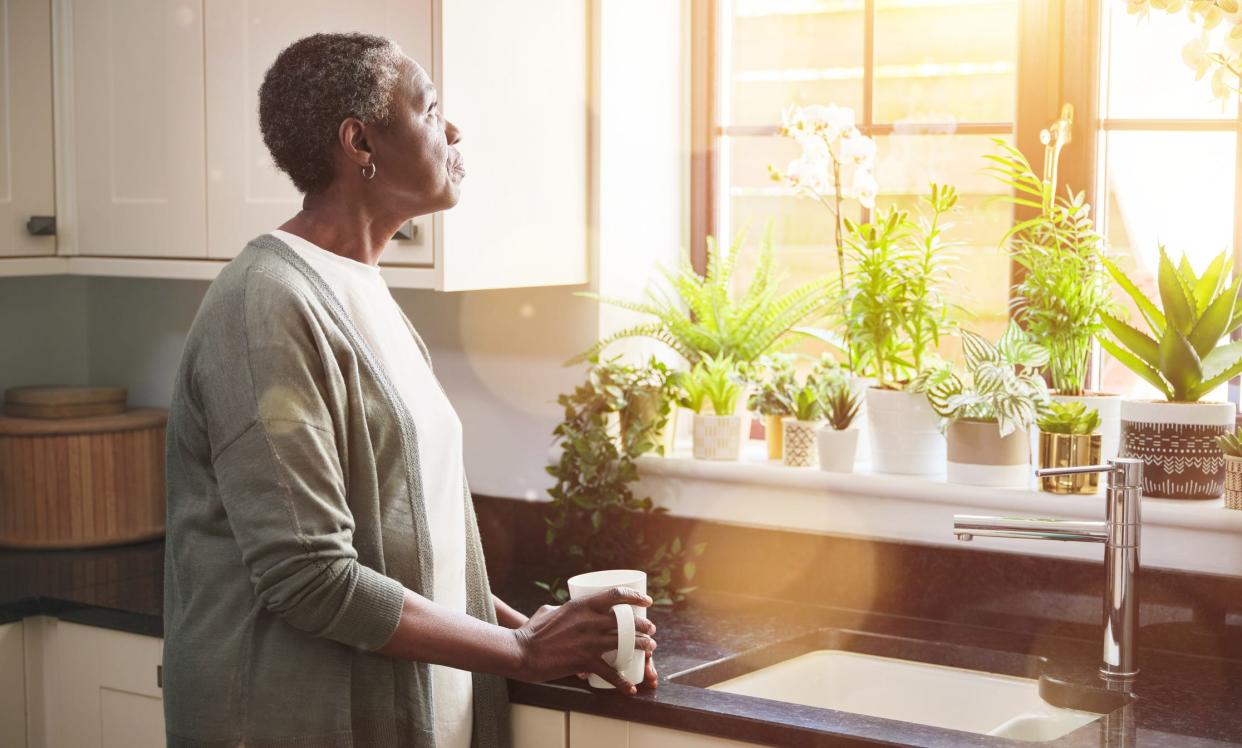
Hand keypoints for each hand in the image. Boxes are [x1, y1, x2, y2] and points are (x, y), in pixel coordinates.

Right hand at [514, 587, 656, 693]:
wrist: (522, 652)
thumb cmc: (531, 631)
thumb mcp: (549, 610)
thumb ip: (565, 609)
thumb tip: (572, 609)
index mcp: (582, 605)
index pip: (616, 595)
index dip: (635, 597)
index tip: (646, 601)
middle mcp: (590, 621)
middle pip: (627, 621)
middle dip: (644, 625)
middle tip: (651, 629)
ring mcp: (589, 641)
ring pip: (626, 643)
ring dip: (642, 646)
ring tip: (649, 648)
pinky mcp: (585, 661)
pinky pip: (610, 672)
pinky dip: (622, 682)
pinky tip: (630, 688)